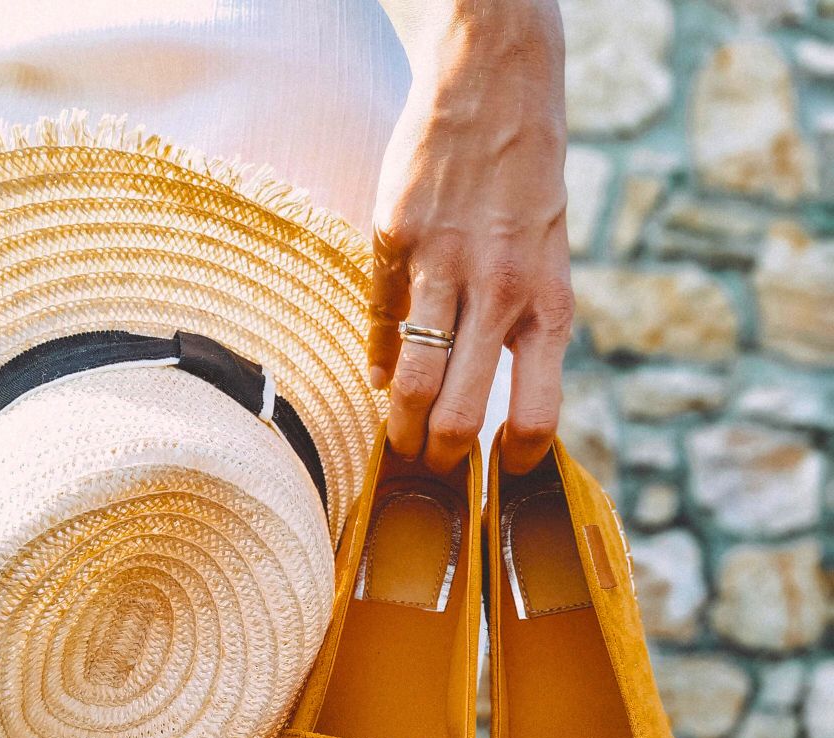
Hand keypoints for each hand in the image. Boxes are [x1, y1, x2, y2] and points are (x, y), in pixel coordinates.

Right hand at [368, 0, 571, 474]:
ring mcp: (444, 265)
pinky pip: (380, 321)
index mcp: (549, 301)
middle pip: (459, 412)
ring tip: (396, 442)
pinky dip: (378, 358)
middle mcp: (501, 290)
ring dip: (398, 426)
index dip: (514, 458)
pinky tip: (379, 373)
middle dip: (438, 456)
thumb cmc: (527, 180)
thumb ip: (524, 326)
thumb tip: (488, 402)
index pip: (536, 414)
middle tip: (428, 464)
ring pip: (411, 380)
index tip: (496, 468)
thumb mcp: (550, 256)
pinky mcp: (395, 239)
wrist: (496, 77)